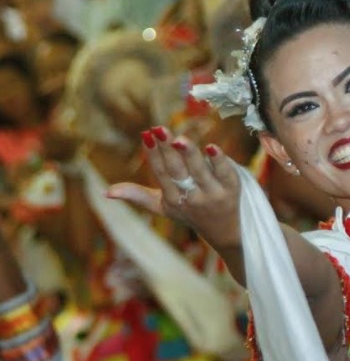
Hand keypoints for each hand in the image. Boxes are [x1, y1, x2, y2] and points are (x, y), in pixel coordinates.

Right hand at [106, 126, 241, 251]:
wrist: (224, 232)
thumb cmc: (189, 212)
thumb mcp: (162, 206)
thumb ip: (137, 196)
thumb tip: (106, 192)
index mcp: (173, 200)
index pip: (161, 174)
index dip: (153, 155)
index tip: (146, 135)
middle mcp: (192, 198)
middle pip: (178, 171)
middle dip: (168, 150)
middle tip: (159, 129)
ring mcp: (213, 194)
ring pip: (200, 172)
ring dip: (189, 154)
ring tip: (179, 138)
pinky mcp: (232, 190)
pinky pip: (225, 173)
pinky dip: (219, 161)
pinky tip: (212, 147)